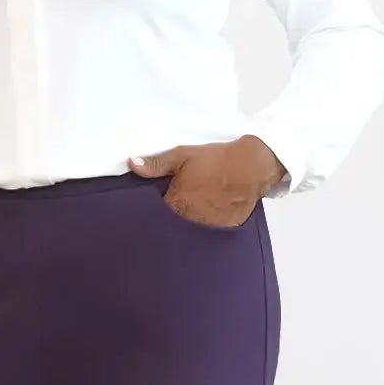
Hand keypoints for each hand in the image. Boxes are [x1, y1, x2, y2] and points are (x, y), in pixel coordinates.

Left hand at [127, 137, 285, 224]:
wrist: (251, 166)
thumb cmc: (216, 160)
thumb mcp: (182, 155)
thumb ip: (155, 164)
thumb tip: (132, 164)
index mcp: (175, 204)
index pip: (156, 215)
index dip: (158, 207)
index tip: (163, 199)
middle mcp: (190, 220)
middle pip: (175, 223)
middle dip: (176, 213)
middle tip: (186, 197)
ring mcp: (208, 226)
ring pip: (193, 227)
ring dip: (194, 218)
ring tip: (202, 201)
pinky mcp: (225, 228)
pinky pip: (212, 229)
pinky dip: (211, 220)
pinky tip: (215, 207)